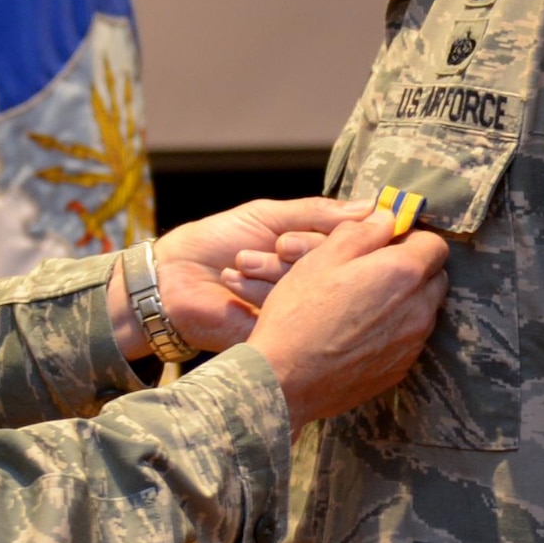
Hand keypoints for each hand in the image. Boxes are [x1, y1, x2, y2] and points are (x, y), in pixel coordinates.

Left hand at [108, 197, 377, 359]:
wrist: (173, 278)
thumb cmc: (216, 240)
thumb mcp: (267, 215)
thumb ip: (315, 212)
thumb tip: (370, 207)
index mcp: (312, 251)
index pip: (349, 243)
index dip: (340, 233)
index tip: (328, 226)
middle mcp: (311, 282)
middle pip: (338, 269)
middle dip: (308, 253)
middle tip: (280, 246)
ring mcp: (298, 310)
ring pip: (315, 291)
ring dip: (278, 271)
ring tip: (245, 259)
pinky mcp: (281, 334)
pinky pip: (291, 315)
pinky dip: (261, 292)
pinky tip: (235, 277)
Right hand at [245, 210, 448, 433]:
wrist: (284, 379)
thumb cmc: (298, 314)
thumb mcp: (321, 258)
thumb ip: (362, 232)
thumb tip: (387, 218)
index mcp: (402, 273)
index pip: (435, 244)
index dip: (411, 239)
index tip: (387, 243)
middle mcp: (418, 309)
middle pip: (435, 278)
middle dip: (413, 270)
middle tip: (375, 272)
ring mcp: (411, 343)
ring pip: (423, 310)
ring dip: (405, 301)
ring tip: (364, 304)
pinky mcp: (400, 369)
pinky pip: (408, 340)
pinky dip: (393, 331)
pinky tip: (360, 333)